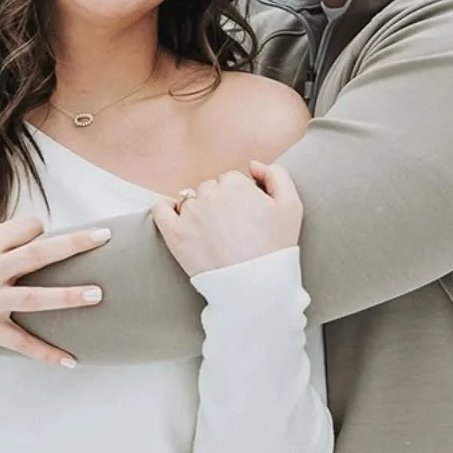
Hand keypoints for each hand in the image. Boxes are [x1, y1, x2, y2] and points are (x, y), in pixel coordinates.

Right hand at [0, 214, 110, 364]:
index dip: (37, 228)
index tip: (40, 233)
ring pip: (37, 297)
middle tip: (106, 238)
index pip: (25, 227)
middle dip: (75, 244)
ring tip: (99, 293)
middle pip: (40, 253)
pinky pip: (21, 343)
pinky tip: (72, 361)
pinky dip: (47, 353)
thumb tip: (3, 223)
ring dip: (70, 296)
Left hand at [152, 161, 301, 276]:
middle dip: (218, 204)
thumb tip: (252, 165)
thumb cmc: (276, 248)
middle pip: (210, 189)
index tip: (245, 217)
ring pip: (190, 201)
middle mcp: (210, 194)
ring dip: (198, 211)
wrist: (256, 287)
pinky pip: (160, 210)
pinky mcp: (174, 234)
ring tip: (211, 235)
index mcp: (236, 184)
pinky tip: (171, 215)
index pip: (231, 181)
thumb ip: (276, 175)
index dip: (240, 198)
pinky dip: (164, 209)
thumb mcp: (292, 206)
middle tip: (230, 229)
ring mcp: (190, 214)